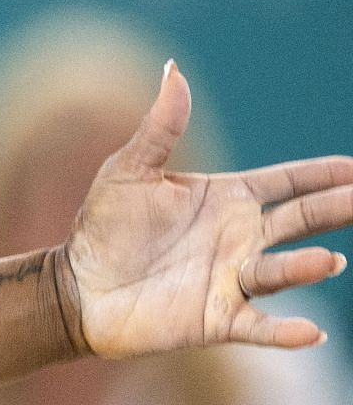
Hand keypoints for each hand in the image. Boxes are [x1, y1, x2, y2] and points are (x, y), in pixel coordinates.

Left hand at [60, 60, 352, 358]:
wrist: (77, 287)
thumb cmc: (104, 227)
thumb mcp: (130, 171)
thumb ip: (160, 127)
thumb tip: (173, 70)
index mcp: (226, 199)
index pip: (287, 183)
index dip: (323, 175)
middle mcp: (239, 238)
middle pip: (300, 221)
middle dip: (334, 209)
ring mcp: (231, 279)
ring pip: (281, 271)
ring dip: (305, 267)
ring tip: (330, 260)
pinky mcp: (216, 318)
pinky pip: (258, 326)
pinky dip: (284, 332)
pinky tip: (311, 333)